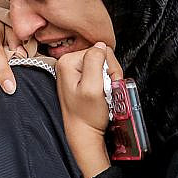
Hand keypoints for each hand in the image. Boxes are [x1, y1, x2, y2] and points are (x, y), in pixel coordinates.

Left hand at [56, 44, 122, 177]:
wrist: (83, 132)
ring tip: (102, 92)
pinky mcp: (80, 77)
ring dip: (108, 78)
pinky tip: (100, 92)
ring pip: (103, 63)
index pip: (101, 50)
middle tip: (104, 90)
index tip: (105, 84)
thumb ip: (95, 62)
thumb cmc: (87, 115)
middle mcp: (68, 63)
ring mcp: (74, 70)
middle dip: (109, 72)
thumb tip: (100, 45)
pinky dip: (105, 81)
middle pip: (102, 55)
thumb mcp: (93, 87)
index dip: (110, 67)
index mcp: (67, 61)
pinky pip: (100, 71)